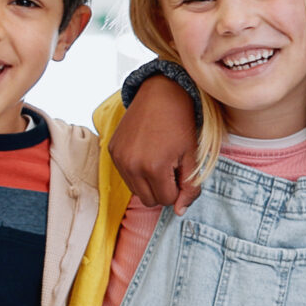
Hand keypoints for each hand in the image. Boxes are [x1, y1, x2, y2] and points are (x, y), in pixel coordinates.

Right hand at [109, 75, 201, 213]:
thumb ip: (190, 187)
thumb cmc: (182, 124)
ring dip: (149, 182)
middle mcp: (131, 165)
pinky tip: (147, 152)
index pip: (167, 200)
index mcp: (153, 168)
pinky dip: (137, 171)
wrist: (162, 93)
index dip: (178, 189)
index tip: (182, 171)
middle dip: (163, 189)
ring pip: (136, 190)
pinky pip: (125, 175)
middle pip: (149, 200)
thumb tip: (180, 212)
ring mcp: (118, 158)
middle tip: (172, 166)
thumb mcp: (193, 156)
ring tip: (160, 159)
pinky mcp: (112, 150)